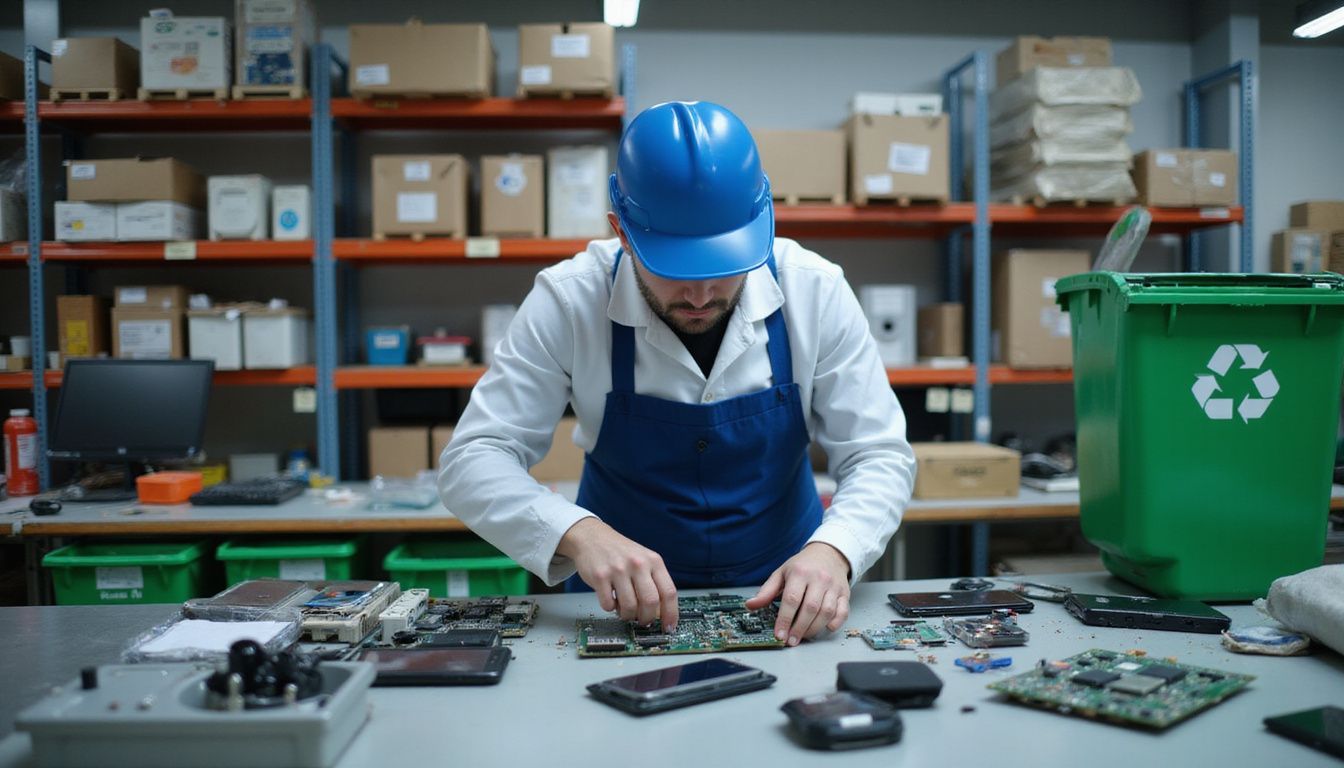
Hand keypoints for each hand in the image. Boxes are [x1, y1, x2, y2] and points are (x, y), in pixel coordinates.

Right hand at [556, 517, 678, 630]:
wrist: (593, 537)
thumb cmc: (620, 552)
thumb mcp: (644, 560)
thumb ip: (654, 582)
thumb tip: (662, 613)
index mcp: (653, 561)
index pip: (669, 592)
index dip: (671, 614)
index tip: (669, 628)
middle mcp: (637, 563)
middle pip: (650, 602)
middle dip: (647, 618)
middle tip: (642, 621)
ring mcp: (618, 569)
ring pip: (629, 607)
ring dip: (627, 615)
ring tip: (624, 608)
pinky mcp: (600, 576)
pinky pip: (608, 605)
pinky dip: (610, 608)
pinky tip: (610, 598)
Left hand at [745, 542, 850, 645]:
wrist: (828, 554)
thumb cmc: (803, 566)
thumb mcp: (781, 573)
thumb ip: (766, 591)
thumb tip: (750, 605)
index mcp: (800, 573)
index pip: (791, 599)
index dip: (784, 619)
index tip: (779, 634)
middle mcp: (819, 579)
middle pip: (810, 608)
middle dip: (799, 628)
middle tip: (791, 640)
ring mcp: (833, 587)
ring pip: (826, 612)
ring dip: (814, 628)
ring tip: (803, 636)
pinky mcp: (844, 593)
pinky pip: (843, 611)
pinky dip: (835, 622)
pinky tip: (826, 628)